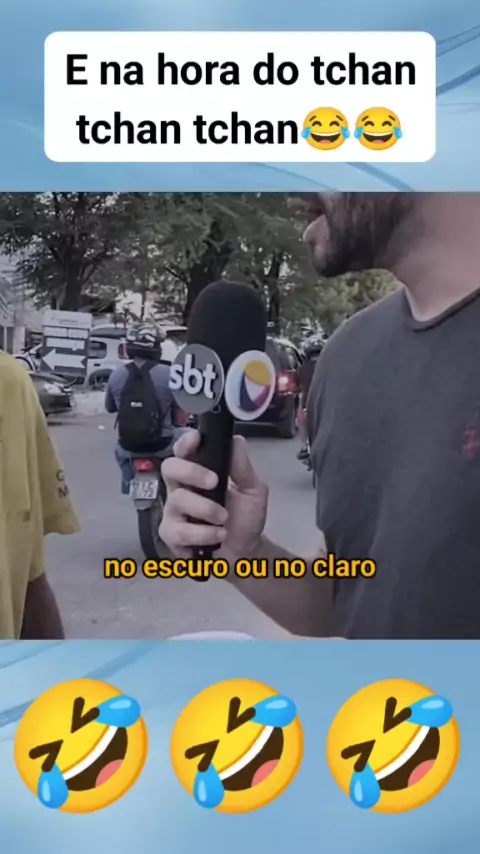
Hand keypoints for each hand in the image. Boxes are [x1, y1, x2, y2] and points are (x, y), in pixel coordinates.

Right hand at [159, 430, 267, 562]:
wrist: (245, 553)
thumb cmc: (245, 519)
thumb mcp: (253, 491)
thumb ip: (243, 468)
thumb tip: (236, 441)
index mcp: (198, 473)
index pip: (184, 451)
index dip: (185, 443)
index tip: (196, 440)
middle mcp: (182, 489)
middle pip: (169, 468)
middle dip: (191, 472)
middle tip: (214, 482)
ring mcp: (174, 512)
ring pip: (177, 500)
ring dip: (205, 509)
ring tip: (223, 519)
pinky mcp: (172, 535)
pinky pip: (178, 530)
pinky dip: (202, 533)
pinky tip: (217, 535)